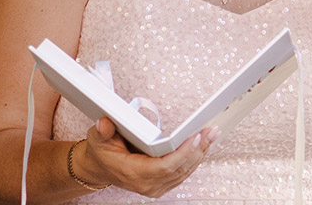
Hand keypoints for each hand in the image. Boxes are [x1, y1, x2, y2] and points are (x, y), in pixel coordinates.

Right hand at [75, 117, 219, 196]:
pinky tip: (204, 145)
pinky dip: (194, 159)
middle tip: (211, 130)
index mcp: (133, 173)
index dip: (182, 153)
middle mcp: (146, 184)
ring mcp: (155, 187)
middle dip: (198, 149)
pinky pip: (182, 173)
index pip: (164, 166)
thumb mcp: (98, 139)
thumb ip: (103, 131)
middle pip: (179, 168)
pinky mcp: (161, 185)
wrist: (100, 168)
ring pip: (184, 172)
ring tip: (212, 134)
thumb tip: (105, 123)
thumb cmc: (102, 152)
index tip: (195, 137)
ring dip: (200, 153)